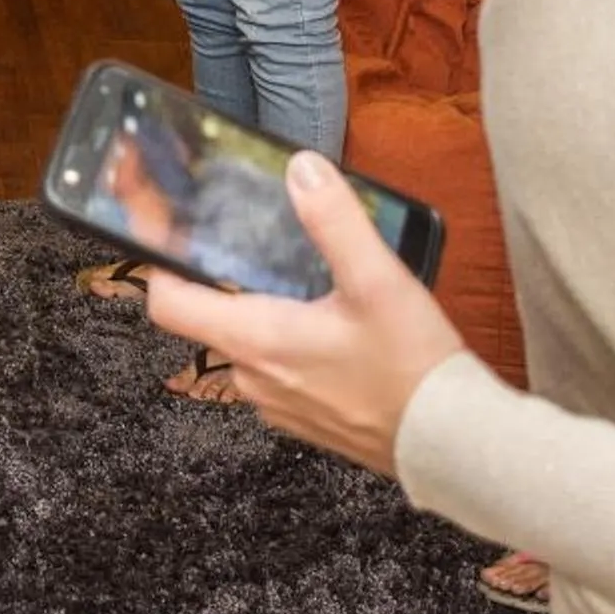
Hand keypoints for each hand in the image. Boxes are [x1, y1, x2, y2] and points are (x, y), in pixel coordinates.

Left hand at [144, 149, 470, 478]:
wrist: (452, 443)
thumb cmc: (414, 368)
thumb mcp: (377, 281)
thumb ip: (334, 221)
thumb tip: (300, 170)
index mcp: (258, 340)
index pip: (169, 305)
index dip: (162, 267)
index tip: (173, 238)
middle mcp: (255, 378)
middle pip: (208, 320)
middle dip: (222, 283)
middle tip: (252, 246)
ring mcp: (278, 405)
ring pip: (245, 346)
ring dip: (261, 314)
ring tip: (300, 282)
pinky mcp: (305, 419)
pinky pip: (276, 372)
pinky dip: (288, 346)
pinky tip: (330, 327)